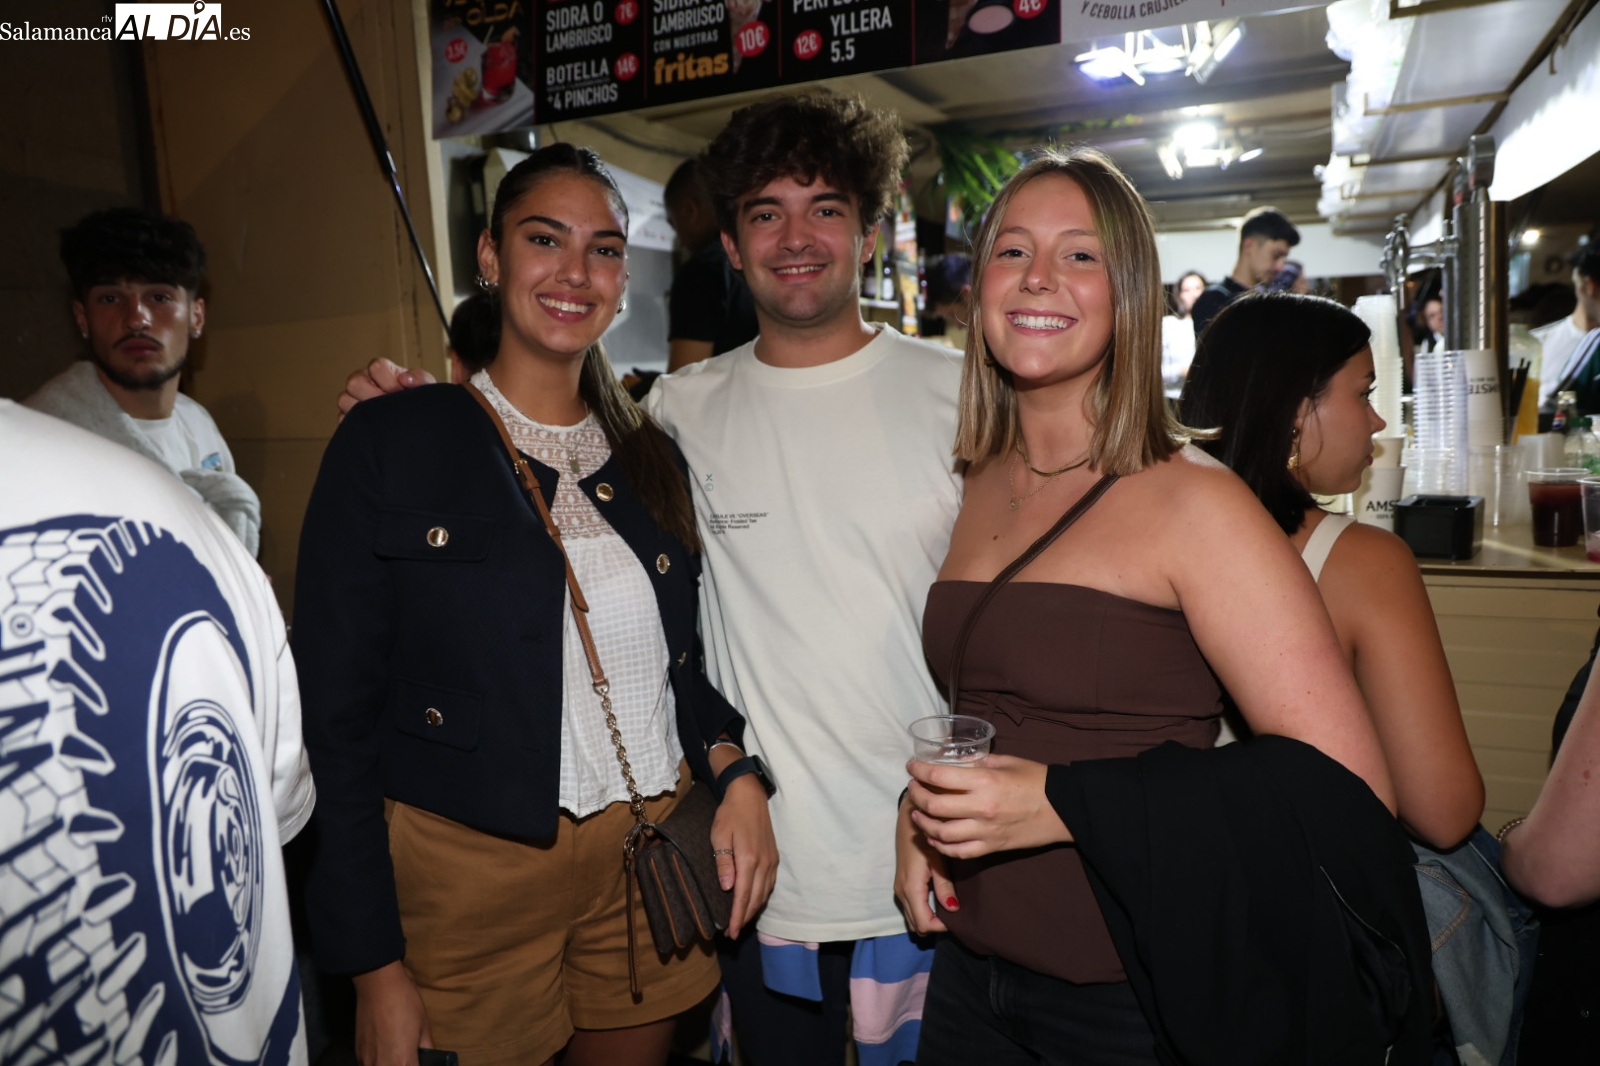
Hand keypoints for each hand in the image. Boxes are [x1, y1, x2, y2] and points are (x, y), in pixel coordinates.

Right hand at [338, 358, 435, 419]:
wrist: (414, 419)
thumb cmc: (416, 398)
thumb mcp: (425, 386)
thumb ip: (420, 378)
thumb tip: (405, 378)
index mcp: (380, 370)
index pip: (376, 367)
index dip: (389, 381)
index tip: (400, 392)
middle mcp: (363, 380)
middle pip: (354, 382)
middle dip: (374, 396)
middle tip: (389, 407)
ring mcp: (352, 398)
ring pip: (344, 400)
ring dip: (364, 411)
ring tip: (382, 417)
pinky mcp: (348, 417)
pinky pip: (343, 419)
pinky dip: (357, 424)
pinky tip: (374, 427)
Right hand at [352, 960, 432, 1065]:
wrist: (379, 987)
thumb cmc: (405, 1004)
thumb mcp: (424, 1027)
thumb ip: (427, 1048)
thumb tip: (429, 1058)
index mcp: (403, 1063)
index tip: (419, 1060)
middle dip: (403, 1064)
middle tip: (409, 1056)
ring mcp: (366, 1062)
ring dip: (389, 1065)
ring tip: (396, 1052)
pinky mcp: (357, 1053)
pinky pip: (368, 1065)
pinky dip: (378, 1062)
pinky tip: (384, 1051)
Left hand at [710, 775, 777, 938]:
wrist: (749, 796)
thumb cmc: (730, 814)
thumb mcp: (719, 835)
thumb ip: (724, 862)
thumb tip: (728, 889)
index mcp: (749, 859)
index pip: (743, 896)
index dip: (737, 917)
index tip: (731, 932)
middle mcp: (764, 863)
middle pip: (756, 899)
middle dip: (745, 918)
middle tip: (733, 932)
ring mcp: (772, 861)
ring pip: (764, 894)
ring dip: (753, 909)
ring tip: (741, 921)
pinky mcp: (774, 857)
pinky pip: (769, 884)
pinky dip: (761, 897)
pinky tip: (753, 901)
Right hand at [894, 794, 954, 934]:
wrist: (910, 817)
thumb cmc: (925, 835)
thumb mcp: (938, 859)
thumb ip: (944, 885)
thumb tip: (953, 909)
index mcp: (911, 888)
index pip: (924, 923)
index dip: (941, 927)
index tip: (958, 919)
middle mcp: (901, 892)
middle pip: (916, 925)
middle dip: (935, 926)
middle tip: (954, 917)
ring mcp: (898, 888)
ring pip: (912, 918)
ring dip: (929, 918)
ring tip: (948, 910)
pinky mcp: (900, 883)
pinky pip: (910, 908)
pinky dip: (923, 911)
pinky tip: (937, 901)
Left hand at [906, 754, 1070, 859]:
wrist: (1064, 809)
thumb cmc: (1037, 780)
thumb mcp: (1007, 762)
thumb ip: (979, 762)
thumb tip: (956, 760)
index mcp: (985, 782)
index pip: (939, 777)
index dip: (918, 771)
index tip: (912, 767)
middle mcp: (982, 808)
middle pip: (934, 806)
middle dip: (916, 796)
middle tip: (913, 788)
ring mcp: (986, 831)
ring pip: (941, 833)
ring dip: (923, 823)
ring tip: (918, 814)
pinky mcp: (992, 847)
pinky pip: (959, 851)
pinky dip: (941, 846)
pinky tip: (933, 837)